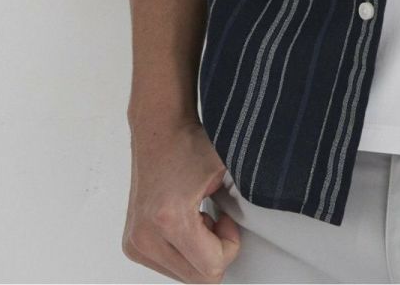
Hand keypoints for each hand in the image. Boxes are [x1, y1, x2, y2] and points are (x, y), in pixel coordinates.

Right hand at [123, 117, 240, 282]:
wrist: (159, 129)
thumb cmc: (190, 144)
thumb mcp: (225, 173)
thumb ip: (242, 205)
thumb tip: (268, 227)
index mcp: (169, 219)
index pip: (211, 269)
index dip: (229, 245)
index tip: (226, 218)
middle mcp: (146, 236)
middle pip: (197, 278)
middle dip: (214, 251)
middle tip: (214, 217)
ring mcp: (135, 243)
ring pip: (183, 276)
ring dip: (198, 252)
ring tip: (197, 217)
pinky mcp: (131, 245)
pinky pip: (168, 267)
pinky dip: (183, 251)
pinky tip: (184, 222)